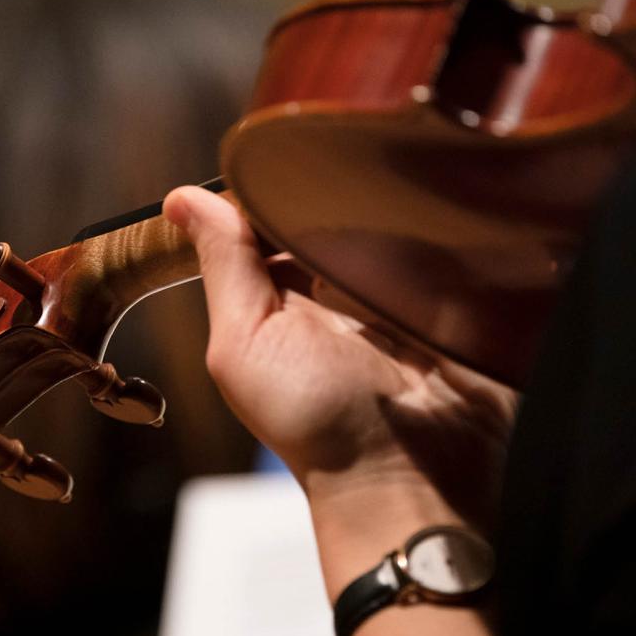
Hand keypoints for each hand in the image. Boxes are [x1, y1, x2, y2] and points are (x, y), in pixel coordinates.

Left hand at [163, 186, 516, 593]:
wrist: (416, 476)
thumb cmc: (321, 428)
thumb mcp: (248, 346)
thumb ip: (224, 270)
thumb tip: (180, 202)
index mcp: (281, 295)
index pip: (267, 216)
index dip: (268, 187)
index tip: (275, 160)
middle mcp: (338, 287)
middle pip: (328, 207)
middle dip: (328, 185)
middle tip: (335, 167)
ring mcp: (399, 287)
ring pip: (388, 212)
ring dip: (387, 198)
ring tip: (385, 191)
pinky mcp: (455, 292)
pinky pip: (445, 236)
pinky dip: (437, 221)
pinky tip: (430, 208)